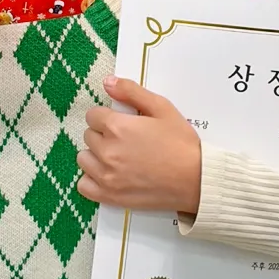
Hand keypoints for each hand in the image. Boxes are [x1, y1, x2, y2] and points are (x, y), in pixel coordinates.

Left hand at [77, 75, 201, 214]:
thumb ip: (131, 92)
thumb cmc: (180, 143)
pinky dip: (91, 179)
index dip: (107, 117)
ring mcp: (106, 176)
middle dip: (103, 134)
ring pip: (84, 159)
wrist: (195, 179)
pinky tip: (108, 174)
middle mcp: (107, 151)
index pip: (93, 115)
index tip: (121, 123)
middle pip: (88, 135)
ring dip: (95, 155)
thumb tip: (108, 82)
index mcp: (117, 127)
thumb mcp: (162, 108)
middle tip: (125, 140)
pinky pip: (83, 185)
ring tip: (117, 157)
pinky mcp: (109, 196)